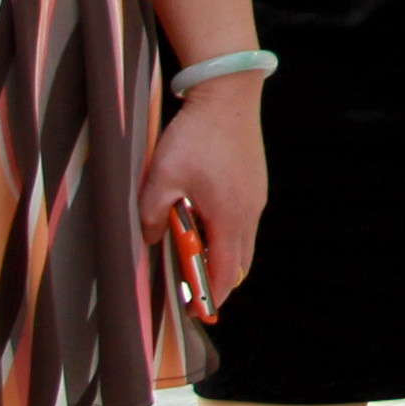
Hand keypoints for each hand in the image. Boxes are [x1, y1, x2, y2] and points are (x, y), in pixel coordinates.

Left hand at [138, 81, 267, 314]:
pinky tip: (204, 221)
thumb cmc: (196, 136)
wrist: (228, 93)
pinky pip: (244, 221)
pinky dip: (227, 233)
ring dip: (222, 255)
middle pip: (240, 262)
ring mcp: (257, 196)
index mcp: (229, 216)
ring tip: (193, 256)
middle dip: (218, 280)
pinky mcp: (255, 182)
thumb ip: (151, 215)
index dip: (211, 296)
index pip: (226, 272)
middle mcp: (250, 211)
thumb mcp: (161, 178)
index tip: (196, 312)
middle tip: (191, 290)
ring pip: (244, 241)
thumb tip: (148, 240)